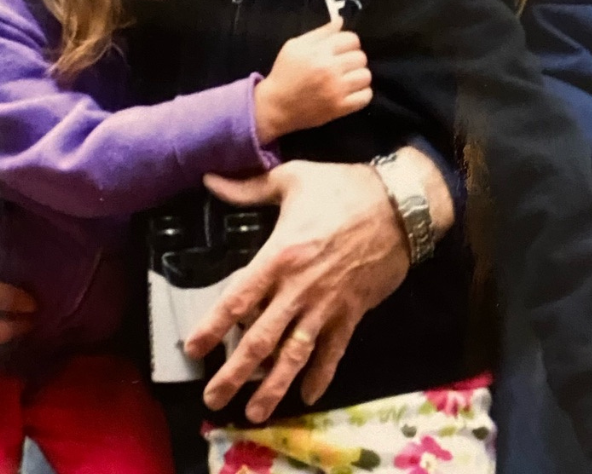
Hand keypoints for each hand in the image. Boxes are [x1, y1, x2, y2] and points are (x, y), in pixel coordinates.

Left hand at [183, 159, 409, 422]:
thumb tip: (210, 179)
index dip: (212, 327)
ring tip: (253, 413)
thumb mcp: (292, 178)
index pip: (238, 299)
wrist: (399, 206)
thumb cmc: (343, 188)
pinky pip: (333, 351)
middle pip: (260, 340)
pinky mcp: (352, 313)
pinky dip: (321, 376)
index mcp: (279, 256)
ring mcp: (327, 305)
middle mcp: (299, 288)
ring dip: (273, 387)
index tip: (193, 350)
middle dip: (234, 373)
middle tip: (212, 397)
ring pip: (294, 355)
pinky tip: (307, 397)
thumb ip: (248, 187)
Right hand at [254, 18, 371, 143]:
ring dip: (358, 75)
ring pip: (366, 76)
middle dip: (353, 58)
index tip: (341, 48)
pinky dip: (362, 93)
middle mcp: (330, 70)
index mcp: (319, 52)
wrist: (276, 107)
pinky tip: (351, 91)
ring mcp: (337, 90)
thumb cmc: (284, 73)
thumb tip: (341, 21)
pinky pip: (366, 96)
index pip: (352, 39)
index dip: (348, 42)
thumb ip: (320, 32)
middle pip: (361, 57)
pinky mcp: (340, 108)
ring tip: (348, 77)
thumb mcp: (295, 46)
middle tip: (343, 64)